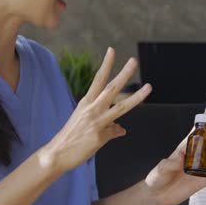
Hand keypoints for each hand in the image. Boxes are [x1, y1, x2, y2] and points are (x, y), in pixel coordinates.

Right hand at [40, 47, 151, 175]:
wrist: (56, 154)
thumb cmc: (70, 138)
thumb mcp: (86, 125)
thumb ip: (106, 124)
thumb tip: (121, 129)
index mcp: (86, 103)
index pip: (98, 79)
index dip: (106, 65)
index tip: (112, 50)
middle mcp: (91, 109)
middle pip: (111, 88)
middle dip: (124, 74)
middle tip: (134, 61)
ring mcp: (96, 122)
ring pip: (121, 107)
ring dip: (137, 96)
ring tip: (149, 87)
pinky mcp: (99, 136)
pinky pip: (114, 132)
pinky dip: (116, 132)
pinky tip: (113, 134)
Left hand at [143, 113, 205, 204]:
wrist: (156, 195)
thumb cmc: (157, 177)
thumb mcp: (162, 167)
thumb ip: (172, 162)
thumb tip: (183, 156)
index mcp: (184, 150)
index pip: (196, 134)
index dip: (203, 124)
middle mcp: (194, 159)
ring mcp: (198, 171)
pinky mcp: (199, 183)